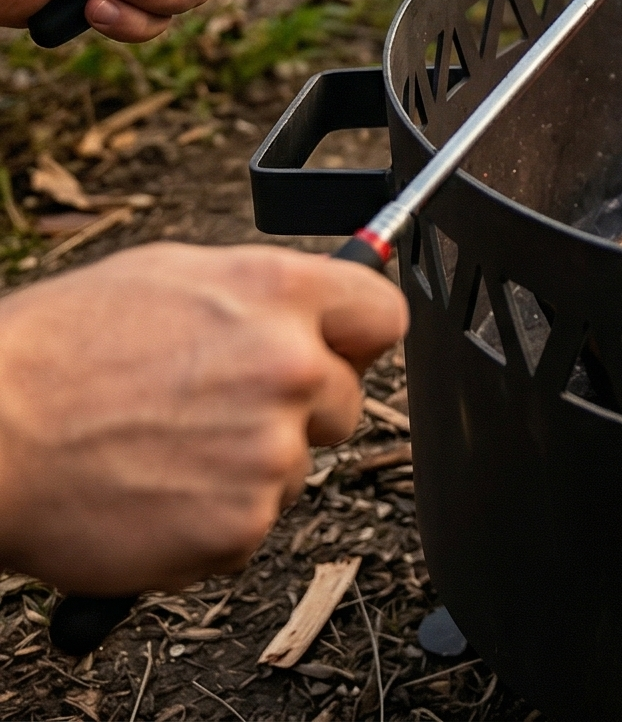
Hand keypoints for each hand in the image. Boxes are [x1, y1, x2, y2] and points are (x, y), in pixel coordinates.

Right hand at [0, 244, 408, 593]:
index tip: (340, 352)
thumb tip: (318, 305)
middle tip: (216, 413)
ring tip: (162, 449)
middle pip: (345, 400)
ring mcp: (270, 449)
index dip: (358, 339)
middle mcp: (292, 366)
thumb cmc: (58, 350)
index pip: (383, 316)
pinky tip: (152, 493)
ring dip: (247, 468)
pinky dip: (210, 521)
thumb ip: (263, 292)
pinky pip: (250, 526)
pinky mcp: (240, 525)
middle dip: (296, 410)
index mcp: (280, 293)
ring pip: (294, 467)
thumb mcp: (174, 275)